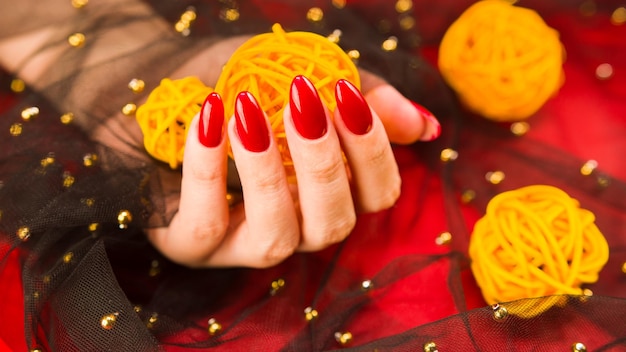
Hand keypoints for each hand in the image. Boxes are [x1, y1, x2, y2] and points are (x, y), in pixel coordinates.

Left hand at [147, 73, 439, 267]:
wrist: (154, 82)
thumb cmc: (235, 81)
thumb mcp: (301, 77)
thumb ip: (361, 101)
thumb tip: (425, 128)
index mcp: (325, 191)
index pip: (377, 196)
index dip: (376, 154)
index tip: (350, 97)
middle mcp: (292, 225)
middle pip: (334, 225)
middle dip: (326, 164)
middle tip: (307, 101)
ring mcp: (239, 243)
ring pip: (276, 237)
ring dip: (269, 172)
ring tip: (250, 109)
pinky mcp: (189, 244)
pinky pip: (205, 225)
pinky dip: (208, 169)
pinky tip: (210, 118)